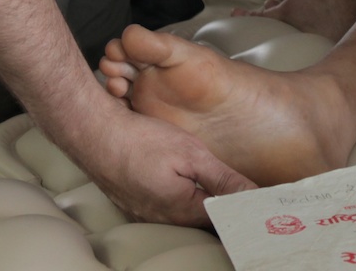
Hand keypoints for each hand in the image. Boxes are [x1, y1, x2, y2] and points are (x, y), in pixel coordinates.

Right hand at [67, 97, 252, 225]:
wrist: (93, 133)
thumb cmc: (139, 140)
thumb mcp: (192, 154)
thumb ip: (223, 179)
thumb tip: (251, 196)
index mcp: (182, 210)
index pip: (224, 220)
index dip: (244, 210)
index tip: (262, 202)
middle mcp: (163, 219)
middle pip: (205, 221)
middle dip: (226, 209)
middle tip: (246, 195)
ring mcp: (146, 213)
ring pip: (185, 215)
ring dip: (204, 205)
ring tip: (224, 191)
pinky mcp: (134, 204)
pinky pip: (166, 208)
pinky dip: (182, 199)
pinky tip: (187, 185)